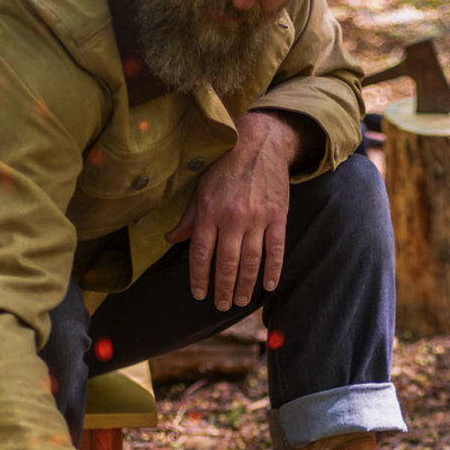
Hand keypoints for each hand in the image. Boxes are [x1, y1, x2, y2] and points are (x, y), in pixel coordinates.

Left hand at [166, 111, 309, 309]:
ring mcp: (257, 218)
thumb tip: (172, 239)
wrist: (259, 144)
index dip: (199, 278)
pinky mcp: (278, 216)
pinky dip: (273, 270)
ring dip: (246, 285)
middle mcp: (232, 218)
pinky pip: (275, 249)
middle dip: (223, 288)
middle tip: (222, 305)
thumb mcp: (200, 189)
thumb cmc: (225, 167)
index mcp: (209, 212)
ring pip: (251, 261)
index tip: (199, 294)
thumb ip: (189, 218)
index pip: (201, 254)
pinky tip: (268, 286)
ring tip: (242, 300)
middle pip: (227, 263)